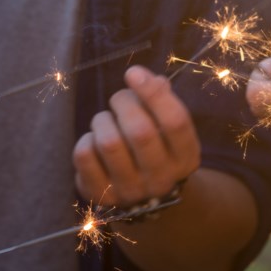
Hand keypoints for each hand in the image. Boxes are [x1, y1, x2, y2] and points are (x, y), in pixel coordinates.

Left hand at [72, 66, 199, 206]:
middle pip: (140, 131)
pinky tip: (94, 141)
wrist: (143, 197)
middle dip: (124, 102)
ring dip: (103, 120)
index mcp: (185, 157)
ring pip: (109, 142)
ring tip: (106, 121)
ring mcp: (130, 191)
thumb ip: (161, 99)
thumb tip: (147, 79)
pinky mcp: (100, 195)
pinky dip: (86, 139)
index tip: (134, 73)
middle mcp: (161, 178)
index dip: (153, 92)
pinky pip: (85, 156)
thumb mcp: (167, 127)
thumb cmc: (156, 148)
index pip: (175, 121)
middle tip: (118, 99)